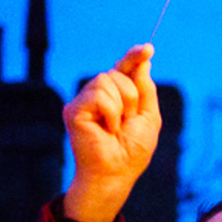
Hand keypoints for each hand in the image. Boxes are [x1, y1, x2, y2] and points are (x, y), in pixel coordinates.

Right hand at [63, 45, 159, 221]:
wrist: (117, 173)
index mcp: (115, 96)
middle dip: (131, 95)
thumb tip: (144, 62)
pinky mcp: (73, 110)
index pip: (123, 68)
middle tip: (127, 121)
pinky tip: (106, 129)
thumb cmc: (132, 151)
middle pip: (116, 71)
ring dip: (121, 105)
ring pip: (106, 80)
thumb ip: (145, 88)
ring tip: (116, 127)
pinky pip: (98, 95)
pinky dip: (110, 112)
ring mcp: (84, 101)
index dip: (133, 56)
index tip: (148, 48)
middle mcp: (97, 95)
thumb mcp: (148, 116)